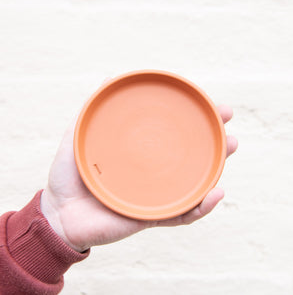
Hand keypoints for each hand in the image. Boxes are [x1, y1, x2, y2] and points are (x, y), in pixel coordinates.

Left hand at [41, 101, 237, 252]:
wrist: (59, 213)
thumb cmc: (68, 177)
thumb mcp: (77, 137)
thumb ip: (91, 112)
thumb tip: (109, 77)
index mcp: (142, 156)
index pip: (174, 136)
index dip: (194, 119)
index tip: (211, 103)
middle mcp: (154, 175)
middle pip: (191, 158)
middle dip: (214, 138)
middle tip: (227, 121)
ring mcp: (156, 196)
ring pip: (195, 184)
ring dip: (217, 167)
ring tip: (231, 147)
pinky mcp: (153, 217)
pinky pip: (183, 215)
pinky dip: (201, 207)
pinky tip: (215, 193)